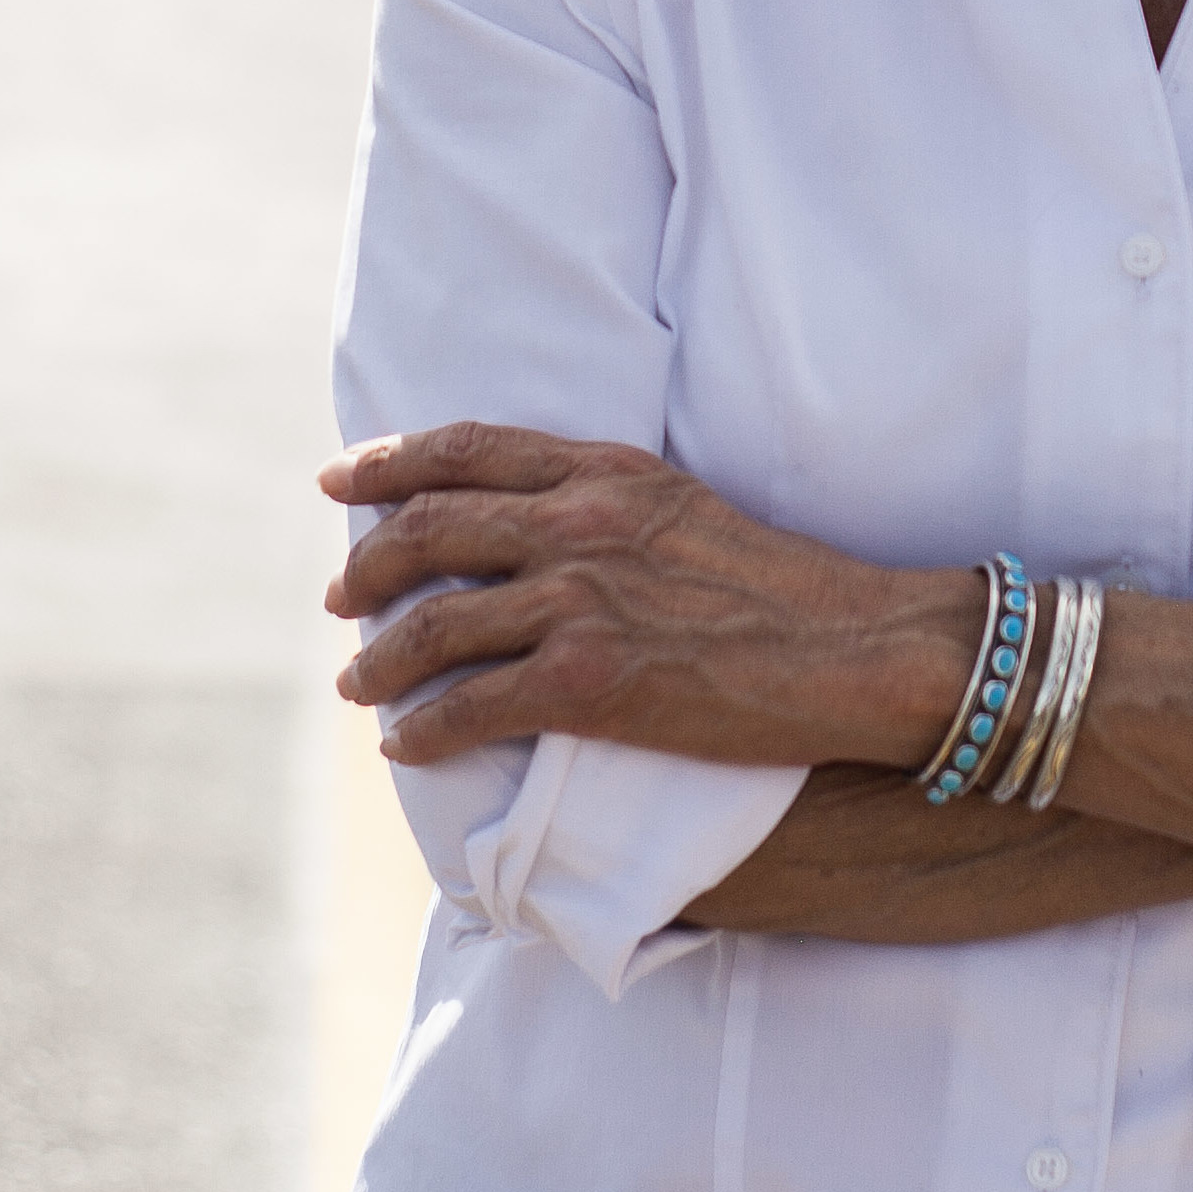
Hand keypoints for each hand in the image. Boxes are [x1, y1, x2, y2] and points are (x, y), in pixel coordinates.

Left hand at [320, 425, 971, 772]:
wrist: (851, 648)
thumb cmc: (781, 587)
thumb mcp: (684, 508)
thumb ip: (605, 504)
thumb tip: (532, 527)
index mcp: (606, 472)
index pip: (467, 448)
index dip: (390, 460)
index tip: (341, 476)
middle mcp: (579, 525)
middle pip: (429, 529)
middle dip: (367, 564)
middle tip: (341, 596)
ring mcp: (581, 602)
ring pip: (433, 624)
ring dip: (377, 660)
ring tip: (357, 683)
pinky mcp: (591, 683)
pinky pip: (471, 707)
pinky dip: (423, 728)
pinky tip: (406, 744)